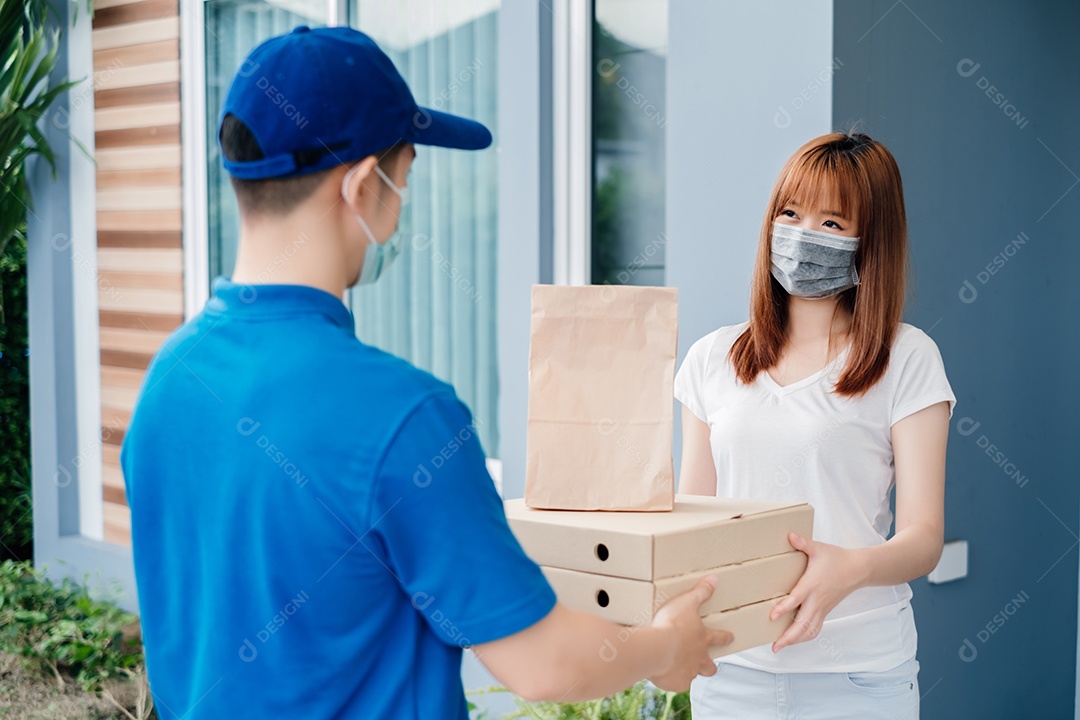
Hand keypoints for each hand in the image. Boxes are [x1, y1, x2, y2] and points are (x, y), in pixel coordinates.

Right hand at [647, 576, 733, 691]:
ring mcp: (688, 672)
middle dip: (710, 666)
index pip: (719, 638)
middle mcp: (699, 659)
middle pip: (710, 667)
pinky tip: (662, 673)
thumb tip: (714, 580)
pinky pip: (676, 683)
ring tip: (675, 667)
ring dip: (687, 671)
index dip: (725, 637)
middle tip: (708, 664)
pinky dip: (671, 679)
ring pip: (692, 675)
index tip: (730, 637)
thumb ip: (700, 592)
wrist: (657, 648)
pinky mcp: (675, 683)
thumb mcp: (686, 602)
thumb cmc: (671, 624)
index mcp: (702, 639)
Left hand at [769, 533, 867, 652]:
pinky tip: (795, 640)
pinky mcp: (826, 611)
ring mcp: (822, 608)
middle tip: (775, 646)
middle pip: (803, 623)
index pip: (797, 599)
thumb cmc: (837, 558)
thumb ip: (802, 543)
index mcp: (813, 584)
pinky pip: (816, 628)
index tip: (772, 616)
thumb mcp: (818, 548)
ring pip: (810, 630)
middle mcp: (817, 599)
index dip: (784, 608)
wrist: (858, 569)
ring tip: (780, 646)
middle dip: (789, 637)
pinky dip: (805, 636)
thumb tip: (789, 535)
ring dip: (796, 640)